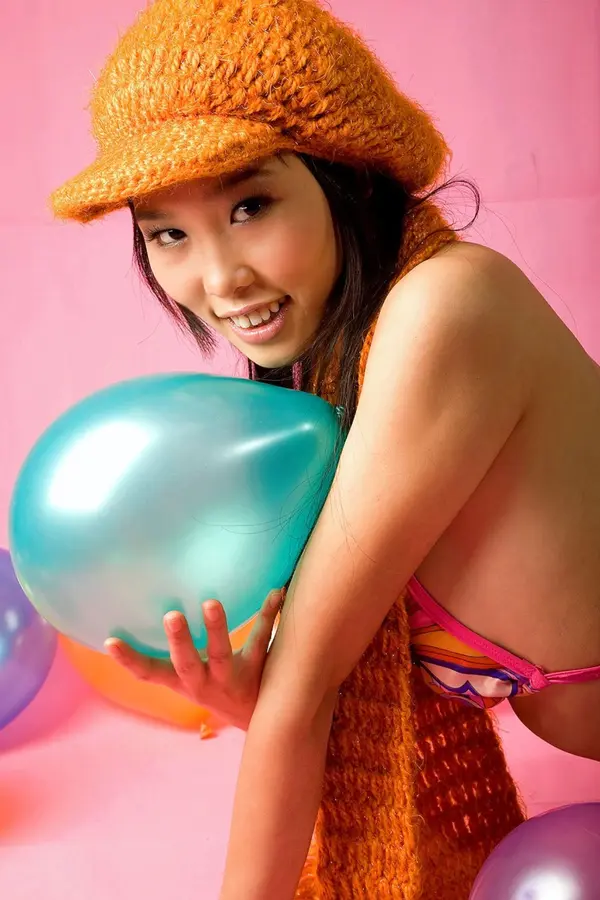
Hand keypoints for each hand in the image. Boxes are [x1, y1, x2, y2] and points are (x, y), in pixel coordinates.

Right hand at [104, 589, 283, 730]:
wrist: (265, 722)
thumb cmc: (219, 687)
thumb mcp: (194, 676)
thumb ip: (179, 650)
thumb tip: (157, 605)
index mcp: (183, 682)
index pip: (150, 673)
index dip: (130, 660)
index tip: (110, 641)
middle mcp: (203, 684)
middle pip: (186, 665)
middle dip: (178, 642)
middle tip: (171, 616)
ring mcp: (230, 680)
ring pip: (221, 656)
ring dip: (216, 629)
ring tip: (211, 602)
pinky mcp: (257, 671)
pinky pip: (260, 640)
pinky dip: (267, 614)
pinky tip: (275, 592)